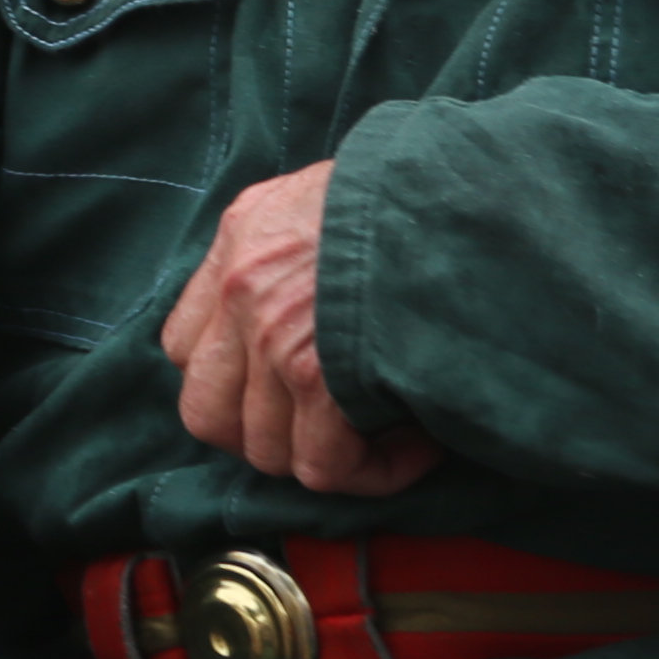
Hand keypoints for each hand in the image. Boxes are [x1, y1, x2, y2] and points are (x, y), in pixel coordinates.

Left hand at [162, 162, 443, 495]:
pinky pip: (324, 466)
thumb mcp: (332, 196)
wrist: (474, 186)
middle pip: (208, 414)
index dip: (234, 386)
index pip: (184, 345)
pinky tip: (419, 443)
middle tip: (332, 430)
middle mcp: (242, 286)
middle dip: (269, 438)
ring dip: (330, 458)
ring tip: (390, 432)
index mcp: (242, 237)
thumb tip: (309, 325)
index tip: (291, 392)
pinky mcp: (318, 372)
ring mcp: (272, 333)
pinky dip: (373, 472)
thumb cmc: (426, 193)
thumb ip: (295, 253)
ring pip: (268, 450)